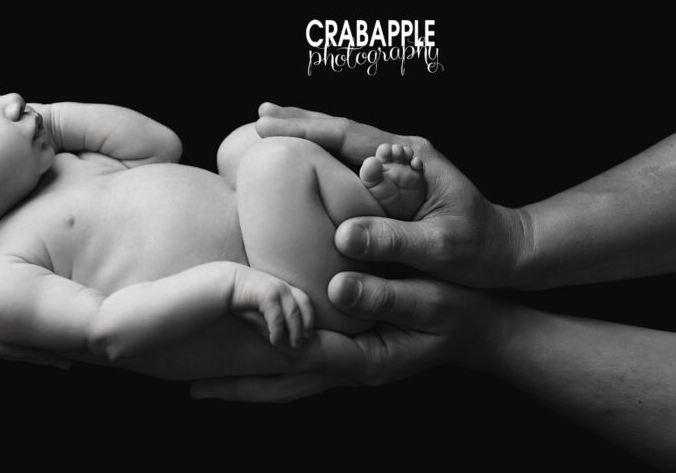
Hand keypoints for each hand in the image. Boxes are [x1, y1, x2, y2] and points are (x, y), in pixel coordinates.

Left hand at [191, 272, 510, 401]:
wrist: (485, 331)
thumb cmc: (460, 312)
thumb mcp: (430, 300)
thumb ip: (385, 295)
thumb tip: (335, 287)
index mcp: (366, 360)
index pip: (303, 356)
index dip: (262, 349)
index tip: (222, 342)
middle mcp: (351, 371)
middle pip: (284, 384)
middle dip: (239, 387)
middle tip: (191, 387)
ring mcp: (349, 369)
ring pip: (289, 383)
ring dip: (249, 384)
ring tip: (203, 384)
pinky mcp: (349, 357)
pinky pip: (301, 370)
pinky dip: (272, 372)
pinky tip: (248, 363)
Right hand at [230, 265, 313, 347]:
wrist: (226, 282)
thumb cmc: (241, 294)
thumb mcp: (261, 304)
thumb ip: (271, 315)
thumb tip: (279, 333)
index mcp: (283, 287)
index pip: (304, 300)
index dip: (309, 316)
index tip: (309, 331)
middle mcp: (283, 287)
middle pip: (303, 307)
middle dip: (306, 325)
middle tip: (303, 340)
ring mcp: (277, 290)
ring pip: (293, 314)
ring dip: (295, 331)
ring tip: (294, 344)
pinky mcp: (268, 295)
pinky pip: (277, 317)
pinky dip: (278, 331)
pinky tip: (275, 340)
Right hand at [255, 103, 527, 287]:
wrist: (511, 250)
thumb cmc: (479, 251)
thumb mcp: (439, 248)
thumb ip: (394, 238)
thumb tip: (342, 234)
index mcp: (411, 157)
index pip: (347, 136)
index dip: (305, 131)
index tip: (267, 128)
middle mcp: (403, 151)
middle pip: (343, 127)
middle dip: (300, 120)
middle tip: (259, 114)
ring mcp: (401, 161)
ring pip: (346, 138)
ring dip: (309, 129)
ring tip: (273, 121)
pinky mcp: (397, 177)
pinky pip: (351, 156)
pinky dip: (323, 148)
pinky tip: (308, 153)